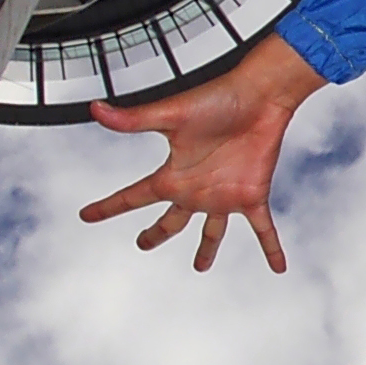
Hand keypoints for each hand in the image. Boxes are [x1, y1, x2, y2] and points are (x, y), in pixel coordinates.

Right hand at [80, 34, 327, 269]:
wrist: (258, 96)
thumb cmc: (216, 99)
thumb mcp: (170, 115)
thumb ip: (133, 119)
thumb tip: (95, 108)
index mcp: (172, 175)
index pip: (133, 197)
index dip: (109, 207)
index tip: (86, 215)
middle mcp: (195, 190)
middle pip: (171, 221)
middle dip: (157, 234)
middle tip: (142, 244)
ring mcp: (224, 196)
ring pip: (213, 232)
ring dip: (208, 250)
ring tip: (201, 268)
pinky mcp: (253, 196)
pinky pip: (263, 229)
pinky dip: (271, 248)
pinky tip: (279, 268)